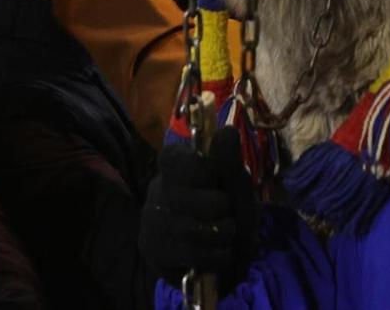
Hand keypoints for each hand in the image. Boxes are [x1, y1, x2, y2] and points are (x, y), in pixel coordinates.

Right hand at [140, 128, 258, 278]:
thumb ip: (231, 161)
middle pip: (183, 196)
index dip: (199, 170)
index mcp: (175, 165)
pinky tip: (215, 254)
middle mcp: (155, 190)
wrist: (229, 259)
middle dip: (218, 208)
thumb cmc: (232, 213)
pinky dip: (215, 256)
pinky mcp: (153, 252)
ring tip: (224, 235)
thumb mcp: (239, 186)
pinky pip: (188, 254)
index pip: (171, 157)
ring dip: (220, 234)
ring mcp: (150, 222)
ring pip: (187, 229)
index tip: (216, 180)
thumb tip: (226, 130)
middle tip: (225, 212)